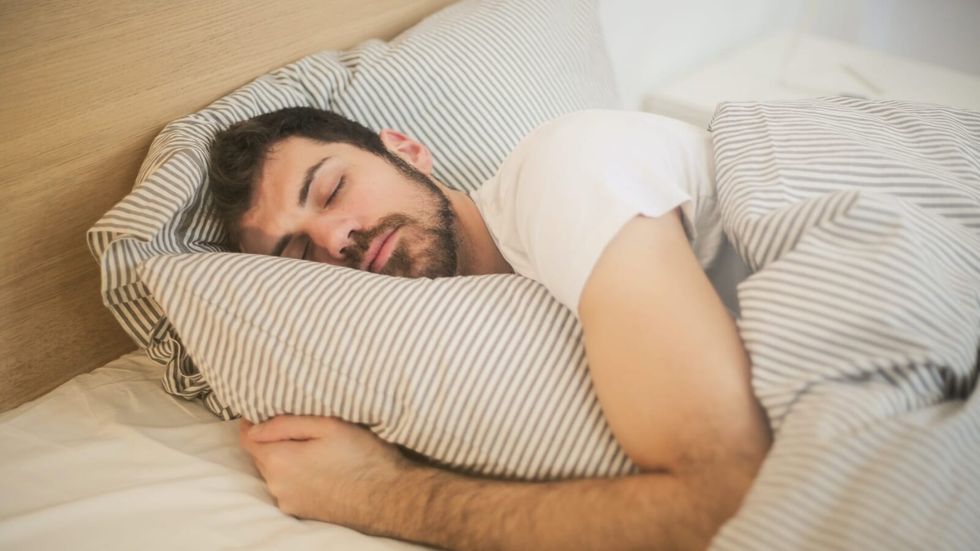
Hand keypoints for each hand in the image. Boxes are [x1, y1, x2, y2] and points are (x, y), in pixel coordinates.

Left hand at [239, 415, 413, 530]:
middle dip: (273, 439)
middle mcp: (276, 485)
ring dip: (286, 458)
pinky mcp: (301, 511)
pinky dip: (297, 475)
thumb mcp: (328, 425)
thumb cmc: (362, 456)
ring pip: (275, 471)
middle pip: (261, 455)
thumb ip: (285, 423)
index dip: (253, 421)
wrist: (389, 497)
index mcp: (279, 460)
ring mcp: (288, 501)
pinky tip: (321, 467)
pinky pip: (288, 486)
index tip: (268, 410)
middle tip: (301, 426)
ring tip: (315, 447)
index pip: (247, 437)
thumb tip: (254, 425)